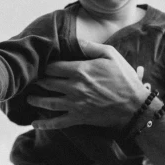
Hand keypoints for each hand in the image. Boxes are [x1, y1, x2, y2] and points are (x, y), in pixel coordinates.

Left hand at [27, 41, 147, 129]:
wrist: (134, 106)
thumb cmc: (124, 79)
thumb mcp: (111, 55)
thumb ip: (91, 47)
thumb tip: (76, 40)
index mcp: (80, 70)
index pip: (53, 67)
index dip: (45, 66)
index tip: (42, 66)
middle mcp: (74, 87)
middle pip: (47, 83)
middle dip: (38, 81)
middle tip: (32, 80)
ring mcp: (75, 104)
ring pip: (48, 102)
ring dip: (36, 100)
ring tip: (29, 98)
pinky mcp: (79, 118)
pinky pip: (58, 122)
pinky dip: (45, 124)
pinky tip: (35, 123)